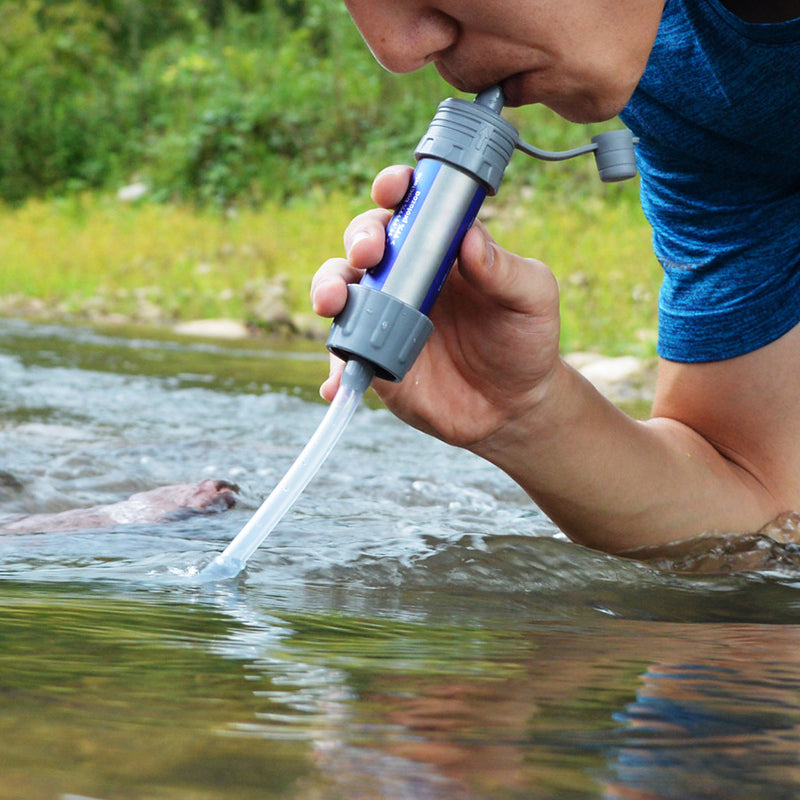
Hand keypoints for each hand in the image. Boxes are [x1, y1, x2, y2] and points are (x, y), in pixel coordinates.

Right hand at [311, 165, 562, 451]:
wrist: (511, 406)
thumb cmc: (524, 341)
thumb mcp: (532, 300)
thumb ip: (506, 270)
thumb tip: (469, 238)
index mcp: (443, 248)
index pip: (412, 205)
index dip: (396, 188)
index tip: (392, 189)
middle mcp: (407, 274)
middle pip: (366, 241)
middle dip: (359, 238)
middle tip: (368, 254)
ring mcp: (386, 314)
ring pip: (343, 288)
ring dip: (329, 287)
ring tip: (333, 302)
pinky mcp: (374, 355)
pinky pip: (344, 353)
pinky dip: (335, 363)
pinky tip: (336, 380)